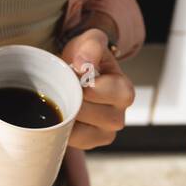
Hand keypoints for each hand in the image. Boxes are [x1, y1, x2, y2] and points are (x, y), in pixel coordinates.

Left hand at [60, 24, 133, 149]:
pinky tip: (63, 111)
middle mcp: (118, 117)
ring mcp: (105, 134)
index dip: (76, 81)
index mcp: (124, 92)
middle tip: (65, 84)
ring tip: (64, 97)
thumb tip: (82, 66)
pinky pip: (69, 141)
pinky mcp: (89, 143)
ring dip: (64, 112)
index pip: (93, 92)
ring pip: (76, 130)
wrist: (78, 71)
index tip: (72, 72)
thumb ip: (91, 46)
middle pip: (84, 112)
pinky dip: (60, 127)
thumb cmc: (87, 57)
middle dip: (68, 96)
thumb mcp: (92, 41)